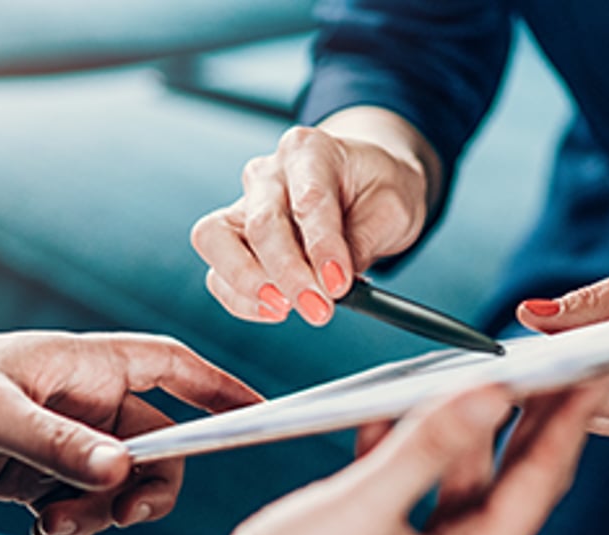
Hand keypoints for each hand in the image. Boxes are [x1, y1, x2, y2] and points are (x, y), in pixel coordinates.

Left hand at [0, 327, 259, 534]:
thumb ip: (58, 445)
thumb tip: (124, 474)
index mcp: (83, 365)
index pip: (172, 369)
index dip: (219, 388)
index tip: (258, 413)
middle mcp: (80, 402)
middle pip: (157, 444)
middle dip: (151, 482)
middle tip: (124, 510)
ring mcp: (58, 440)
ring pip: (118, 483)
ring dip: (104, 511)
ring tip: (59, 523)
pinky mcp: (30, 476)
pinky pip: (80, 505)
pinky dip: (74, 525)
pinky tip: (43, 529)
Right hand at [191, 108, 436, 326]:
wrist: (361, 184)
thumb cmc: (374, 188)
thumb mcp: (392, 207)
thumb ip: (363, 241)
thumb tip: (334, 284)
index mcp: (309, 150)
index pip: (309, 200)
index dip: (322, 246)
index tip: (339, 283)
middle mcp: (268, 173)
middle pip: (260, 223)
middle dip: (288, 274)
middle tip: (317, 308)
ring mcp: (243, 204)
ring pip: (216, 241)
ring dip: (247, 284)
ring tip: (285, 309)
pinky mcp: (231, 238)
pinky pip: (218, 272)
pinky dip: (240, 299)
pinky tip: (276, 309)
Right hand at [196, 383, 603, 534]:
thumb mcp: (363, 505)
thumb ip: (428, 445)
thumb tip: (488, 397)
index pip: (537, 486)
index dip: (566, 425)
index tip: (589, 376)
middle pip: (503, 489)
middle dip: (524, 427)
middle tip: (546, 371)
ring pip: (452, 492)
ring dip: (456, 437)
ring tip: (465, 383)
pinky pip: (407, 504)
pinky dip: (405, 460)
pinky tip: (389, 420)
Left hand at [517, 259, 608, 452]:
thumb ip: (594, 301)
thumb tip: (532, 315)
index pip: (601, 375)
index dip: (552, 370)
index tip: (514, 361)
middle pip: (589, 402)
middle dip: (550, 381)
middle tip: (514, 360)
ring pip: (591, 418)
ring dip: (564, 394)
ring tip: (544, 365)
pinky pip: (608, 423)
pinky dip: (588, 402)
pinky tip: (582, 381)